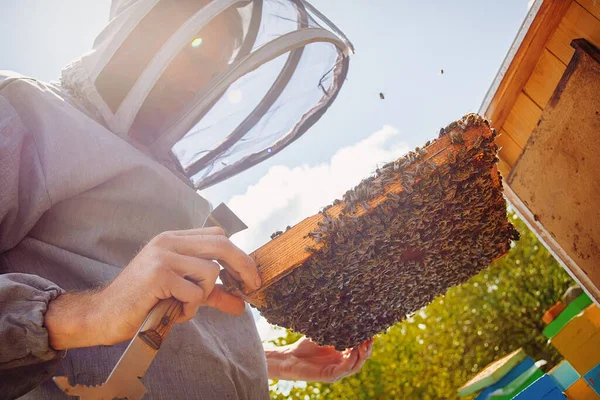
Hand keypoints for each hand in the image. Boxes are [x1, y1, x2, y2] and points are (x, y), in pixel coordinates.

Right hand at [45, 227, 260, 349]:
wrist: (103, 316)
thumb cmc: (143, 303)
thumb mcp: (183, 295)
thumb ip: (212, 295)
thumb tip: (242, 304)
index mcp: (173, 239)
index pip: (217, 235)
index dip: (238, 255)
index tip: (248, 276)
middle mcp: (168, 241)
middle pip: (222, 244)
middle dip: (243, 266)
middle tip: (253, 286)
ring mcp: (163, 255)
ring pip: (210, 272)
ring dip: (203, 296)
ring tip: (181, 306)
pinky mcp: (159, 274)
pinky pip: (196, 292)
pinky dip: (190, 309)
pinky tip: (171, 311)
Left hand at [266, 337, 373, 382]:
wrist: (289, 357)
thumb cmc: (305, 345)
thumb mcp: (324, 334)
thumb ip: (336, 330)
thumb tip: (348, 314)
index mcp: (342, 354)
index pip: (360, 350)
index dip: (367, 342)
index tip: (371, 331)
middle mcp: (342, 363)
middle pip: (361, 359)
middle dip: (367, 348)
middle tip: (370, 337)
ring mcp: (337, 371)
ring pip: (355, 365)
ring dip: (361, 355)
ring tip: (364, 343)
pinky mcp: (330, 376)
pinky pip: (344, 369)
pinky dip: (350, 361)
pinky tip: (352, 351)